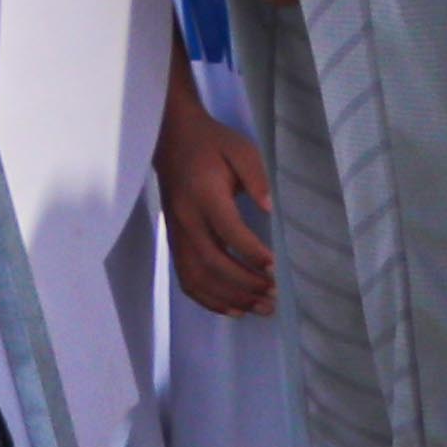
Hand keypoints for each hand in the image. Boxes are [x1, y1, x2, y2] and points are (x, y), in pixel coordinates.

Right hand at [157, 90, 275, 317]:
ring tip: (258, 308)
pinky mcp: (174, 240)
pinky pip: (185, 277)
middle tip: (273, 296)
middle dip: (245, 284)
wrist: (171, 138)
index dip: (252, 252)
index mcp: (203, 194)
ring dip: (228, 297)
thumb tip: (270, 208)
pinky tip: (230, 308)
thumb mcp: (241, 150)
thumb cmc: (212, 144)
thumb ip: (256, 177)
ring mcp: (176, 232)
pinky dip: (206, 298)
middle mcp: (185, 218)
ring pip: (196, 275)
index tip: (275, 266)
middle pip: (212, 261)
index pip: (228, 230)